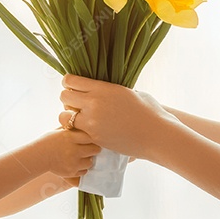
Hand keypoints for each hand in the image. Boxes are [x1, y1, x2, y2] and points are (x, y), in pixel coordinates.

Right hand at [38, 127, 100, 178]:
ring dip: (88, 159)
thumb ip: (72, 129)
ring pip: (90, 162)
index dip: (93, 138)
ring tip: (82, 157)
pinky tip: (76, 164)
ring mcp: (72, 162)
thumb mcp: (59, 131)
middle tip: (90, 148)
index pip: (91, 137)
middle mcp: (73, 150)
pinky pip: (84, 171)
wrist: (37, 157)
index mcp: (70, 137)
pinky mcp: (71, 172)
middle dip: (94, 149)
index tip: (91, 139)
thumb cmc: (48, 141)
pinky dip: (82, 168)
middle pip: (94, 149)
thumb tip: (84, 125)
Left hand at [58, 74, 176, 159]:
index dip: (69, 82)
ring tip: (79, 117)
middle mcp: (94, 104)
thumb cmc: (148, 111)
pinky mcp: (94, 138)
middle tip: (76, 102)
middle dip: (67, 98)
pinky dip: (77, 130)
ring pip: (63, 116)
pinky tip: (88, 129)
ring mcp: (92, 122)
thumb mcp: (129, 92)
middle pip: (63, 96)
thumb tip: (104, 88)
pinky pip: (74, 132)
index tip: (74, 86)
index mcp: (103, 88)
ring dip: (68, 116)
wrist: (156, 135)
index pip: (70, 80)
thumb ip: (112, 90)